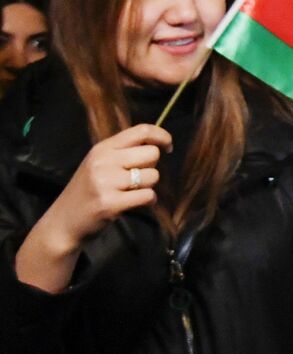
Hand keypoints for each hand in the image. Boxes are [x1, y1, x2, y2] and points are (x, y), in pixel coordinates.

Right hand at [15, 124, 169, 291]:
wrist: (63, 222)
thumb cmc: (87, 192)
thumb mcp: (100, 164)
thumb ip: (123, 152)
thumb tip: (157, 144)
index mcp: (102, 148)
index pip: (141, 131)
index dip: (161, 136)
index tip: (168, 146)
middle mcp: (103, 161)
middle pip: (151, 154)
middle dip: (152, 166)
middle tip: (139, 177)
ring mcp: (106, 182)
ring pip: (152, 176)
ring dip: (149, 186)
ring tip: (132, 192)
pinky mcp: (110, 203)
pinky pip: (147, 196)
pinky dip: (148, 201)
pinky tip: (135, 203)